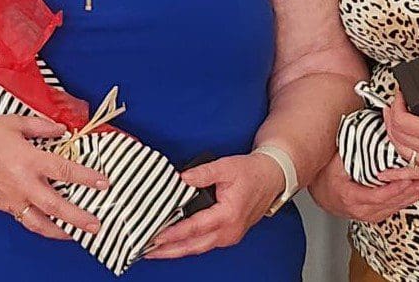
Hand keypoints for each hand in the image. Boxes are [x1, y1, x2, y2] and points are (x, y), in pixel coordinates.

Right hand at [0, 115, 107, 239]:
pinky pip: (25, 220)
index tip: (103, 183)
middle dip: (79, 217)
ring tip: (76, 235)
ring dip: (60, 231)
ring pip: (39, 223)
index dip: (86, 178)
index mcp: (27, 160)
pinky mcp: (2, 207)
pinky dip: (40, 225)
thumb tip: (61, 130)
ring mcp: (11, 199)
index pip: (63, 171)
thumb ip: (40, 127)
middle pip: (56, 206)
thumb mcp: (12, 122)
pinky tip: (50, 225)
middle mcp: (22, 184)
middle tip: (97, 224)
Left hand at [145, 153, 282, 259]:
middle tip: (146, 250)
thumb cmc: (252, 173)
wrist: (272, 178)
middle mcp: (229, 231)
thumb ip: (203, 173)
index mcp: (228, 215)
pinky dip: (187, 244)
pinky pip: (204, 243)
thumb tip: (182, 178)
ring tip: (154, 250)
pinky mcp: (228, 234)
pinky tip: (174, 242)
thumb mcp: (226, 166)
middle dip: (169, 250)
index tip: (156, 236)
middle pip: (194, 245)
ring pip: (198, 247)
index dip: (173, 232)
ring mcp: (229, 235)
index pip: (195, 227)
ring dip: (176, 250)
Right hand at [307, 155, 418, 222]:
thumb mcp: (334, 164)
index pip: (378, 196)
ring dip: (414, 196)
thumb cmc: (327, 179)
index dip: (395, 189)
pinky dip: (409, 199)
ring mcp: (370, 214)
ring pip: (397, 206)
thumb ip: (350, 153)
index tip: (407, 180)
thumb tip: (363, 137)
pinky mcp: (376, 214)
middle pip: (392, 202)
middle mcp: (362, 210)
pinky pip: (395, 208)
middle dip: (411, 191)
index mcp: (352, 198)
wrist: (322, 194)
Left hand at [380, 64, 418, 183]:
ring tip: (391, 123)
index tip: (401, 94)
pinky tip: (386, 175)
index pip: (402, 119)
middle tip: (394, 103)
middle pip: (398, 134)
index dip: (396, 103)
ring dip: (391, 136)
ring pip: (402, 152)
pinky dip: (398, 173)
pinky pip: (416, 174)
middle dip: (390, 116)